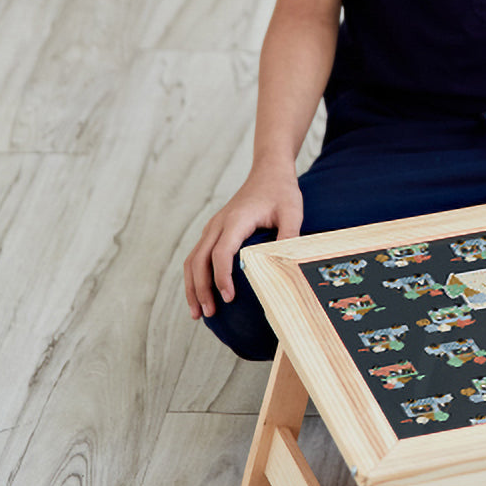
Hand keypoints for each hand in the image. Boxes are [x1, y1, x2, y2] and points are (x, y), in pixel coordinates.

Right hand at [183, 166, 303, 320]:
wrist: (268, 172)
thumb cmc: (282, 192)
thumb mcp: (292, 212)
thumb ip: (289, 236)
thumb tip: (287, 264)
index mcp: (236, 219)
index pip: (221, 252)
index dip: (221, 276)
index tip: (227, 297)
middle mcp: (218, 224)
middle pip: (199, 260)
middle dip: (200, 289)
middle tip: (209, 314)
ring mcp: (213, 227)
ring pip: (192, 260)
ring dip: (192, 286)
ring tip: (198, 313)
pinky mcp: (214, 231)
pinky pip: (197, 256)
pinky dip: (195, 276)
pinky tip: (202, 295)